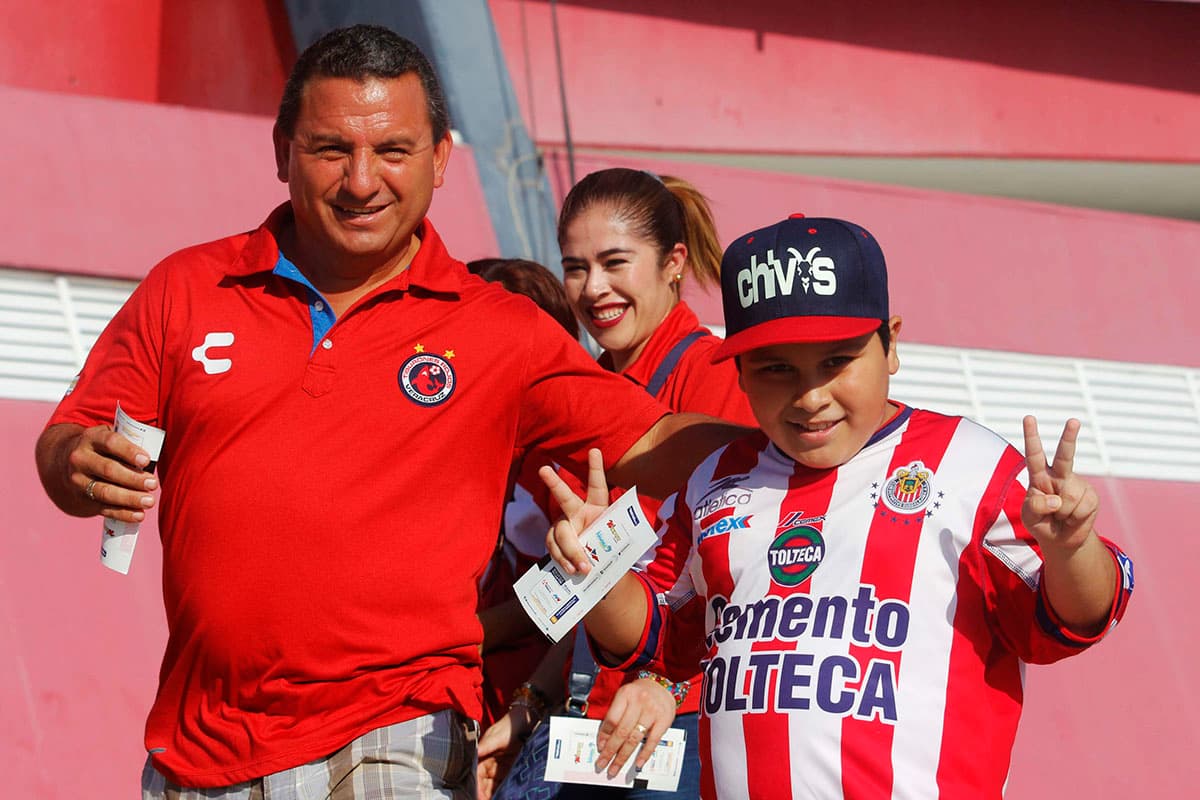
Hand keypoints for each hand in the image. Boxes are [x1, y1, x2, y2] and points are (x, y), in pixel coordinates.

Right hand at [48, 423, 157, 521]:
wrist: (64, 462)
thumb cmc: (101, 449)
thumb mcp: (108, 437)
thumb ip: (129, 441)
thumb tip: (156, 455)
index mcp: (92, 439)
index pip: (110, 443)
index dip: (129, 452)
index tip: (146, 460)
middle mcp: (81, 459)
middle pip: (109, 470)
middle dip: (134, 478)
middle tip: (153, 484)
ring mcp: (79, 481)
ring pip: (105, 492)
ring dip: (130, 498)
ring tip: (149, 501)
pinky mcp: (82, 499)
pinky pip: (104, 509)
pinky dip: (123, 513)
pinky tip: (139, 515)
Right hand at [475, 707, 532, 799]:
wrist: (528, 720)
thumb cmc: (510, 725)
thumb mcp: (497, 735)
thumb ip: (486, 745)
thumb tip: (474, 752)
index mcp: (482, 756)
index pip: (476, 776)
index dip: (476, 788)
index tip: (479, 797)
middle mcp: (489, 764)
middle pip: (484, 785)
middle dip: (485, 796)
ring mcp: (500, 769)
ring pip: (494, 788)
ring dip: (495, 795)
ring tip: (501, 799)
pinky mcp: (511, 770)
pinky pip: (505, 785)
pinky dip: (505, 792)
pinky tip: (508, 796)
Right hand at [541, 448, 608, 574]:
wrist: (596, 573)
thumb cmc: (608, 555)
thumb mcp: (615, 550)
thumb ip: (605, 551)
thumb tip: (592, 561)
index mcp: (598, 509)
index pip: (597, 487)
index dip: (595, 469)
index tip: (595, 450)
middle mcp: (577, 513)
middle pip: (564, 498)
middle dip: (554, 483)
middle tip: (544, 469)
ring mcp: (563, 527)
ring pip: (561, 533)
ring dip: (571, 550)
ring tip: (583, 567)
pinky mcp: (554, 542)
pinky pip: (553, 548)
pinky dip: (562, 560)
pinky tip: (571, 570)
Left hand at [594, 677, 676, 778]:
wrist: (663, 685)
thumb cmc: (640, 695)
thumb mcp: (625, 697)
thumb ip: (616, 715)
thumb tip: (605, 741)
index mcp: (625, 694)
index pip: (612, 719)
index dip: (604, 736)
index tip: (600, 749)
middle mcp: (638, 702)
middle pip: (621, 731)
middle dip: (610, 750)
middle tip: (602, 763)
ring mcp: (652, 711)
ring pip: (634, 738)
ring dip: (623, 756)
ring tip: (615, 767)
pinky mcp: (664, 720)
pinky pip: (652, 740)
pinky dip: (644, 753)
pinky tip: (637, 763)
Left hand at [1021, 416, 1098, 551]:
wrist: (1060, 539)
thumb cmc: (1040, 522)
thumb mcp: (1029, 516)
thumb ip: (1035, 506)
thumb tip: (1056, 499)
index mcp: (1039, 476)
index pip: (1034, 454)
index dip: (1031, 436)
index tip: (1029, 417)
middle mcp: (1059, 476)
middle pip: (1065, 457)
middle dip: (1069, 438)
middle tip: (1074, 421)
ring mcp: (1077, 485)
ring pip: (1068, 498)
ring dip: (1062, 513)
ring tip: (1061, 516)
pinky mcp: (1091, 497)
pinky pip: (1081, 509)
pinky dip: (1074, 519)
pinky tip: (1072, 518)